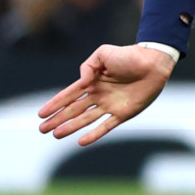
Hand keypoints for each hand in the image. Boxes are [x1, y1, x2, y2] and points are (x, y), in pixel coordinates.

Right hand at [37, 44, 174, 147]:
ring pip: (85, 119)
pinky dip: (94, 134)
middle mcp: (99, 95)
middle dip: (58, 119)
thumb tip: (80, 81)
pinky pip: (106, 126)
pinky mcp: (123, 113)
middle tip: (42, 129)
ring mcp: (110, 105)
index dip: (55, 104)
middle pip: (73, 110)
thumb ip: (87, 66)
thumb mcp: (103, 54)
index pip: (69, 95)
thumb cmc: (129, 55)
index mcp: (92, 82)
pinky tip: (81, 141)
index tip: (41, 114)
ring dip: (70, 127)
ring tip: (56, 134)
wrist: (153, 62)